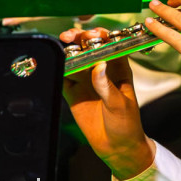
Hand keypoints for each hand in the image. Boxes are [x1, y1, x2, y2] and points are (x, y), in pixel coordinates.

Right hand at [60, 28, 154, 179]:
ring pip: (74, 60)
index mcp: (119, 69)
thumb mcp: (120, 104)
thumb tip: (99, 67)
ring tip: (61, 44)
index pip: (110, 45)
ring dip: (67, 50)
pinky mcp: (73, 94)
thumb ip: (107, 86)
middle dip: (80, 38)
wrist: (117, 146)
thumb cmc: (127, 123)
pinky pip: (63, 77)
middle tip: (70, 36)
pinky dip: (58, 69)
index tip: (93, 33)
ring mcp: (86, 82)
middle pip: (88, 48)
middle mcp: (101, 72)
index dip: (101, 35)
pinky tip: (54, 63)